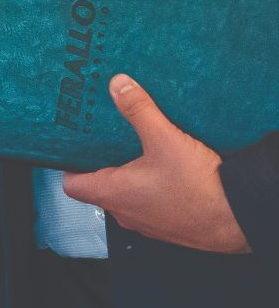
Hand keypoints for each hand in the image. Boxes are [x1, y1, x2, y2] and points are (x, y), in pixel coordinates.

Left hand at [63, 74, 250, 252]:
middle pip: (97, 185)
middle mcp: (125, 212)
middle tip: (102, 134)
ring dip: (125, 171)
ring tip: (131, 144)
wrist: (240, 220)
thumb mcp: (166, 140)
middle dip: (99, 160)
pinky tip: (160, 163)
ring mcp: (146, 221)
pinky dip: (146, 183)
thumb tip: (117, 84)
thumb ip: (138, 110)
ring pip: (123, 193)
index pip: (72, 185)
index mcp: (114, 195)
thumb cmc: (201, 190)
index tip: (70, 144)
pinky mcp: (167, 223)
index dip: (67, 163)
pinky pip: (146, 200)